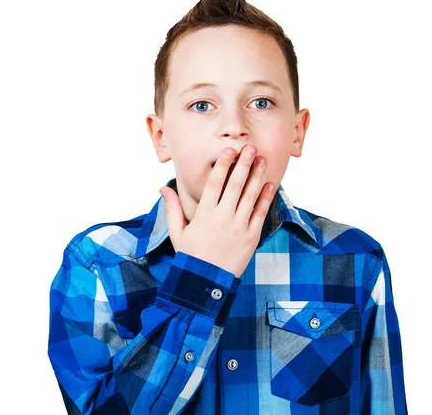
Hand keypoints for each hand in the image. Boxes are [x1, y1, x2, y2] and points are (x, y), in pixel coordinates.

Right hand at [159, 144, 275, 277]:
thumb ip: (172, 208)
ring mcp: (239, 226)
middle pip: (236, 185)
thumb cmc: (190, 256)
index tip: (229, 150)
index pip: (215, 183)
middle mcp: (223, 217)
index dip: (223, 165)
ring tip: (262, 159)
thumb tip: (162, 187)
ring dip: (257, 176)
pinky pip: (260, 213)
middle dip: (244, 164)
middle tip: (250, 147)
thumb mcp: (177, 232)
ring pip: (250, 196)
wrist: (206, 283)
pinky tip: (270, 184)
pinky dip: (266, 197)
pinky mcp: (251, 236)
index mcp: (204, 214)